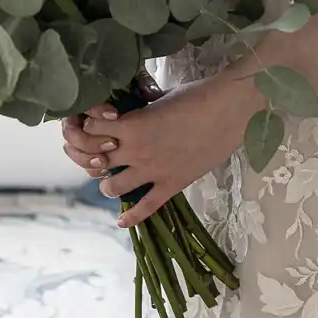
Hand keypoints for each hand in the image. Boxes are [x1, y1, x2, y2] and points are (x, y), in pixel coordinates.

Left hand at [72, 77, 260, 227]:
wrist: (228, 110)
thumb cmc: (196, 96)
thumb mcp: (161, 97)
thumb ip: (142, 108)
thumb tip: (134, 107)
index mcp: (131, 124)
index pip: (92, 129)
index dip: (88, 127)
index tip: (92, 126)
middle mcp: (135, 150)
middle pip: (97, 160)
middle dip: (92, 158)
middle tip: (97, 156)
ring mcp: (152, 171)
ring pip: (113, 186)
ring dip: (107, 184)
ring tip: (110, 181)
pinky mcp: (171, 185)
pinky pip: (145, 208)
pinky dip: (131, 217)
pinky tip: (121, 221)